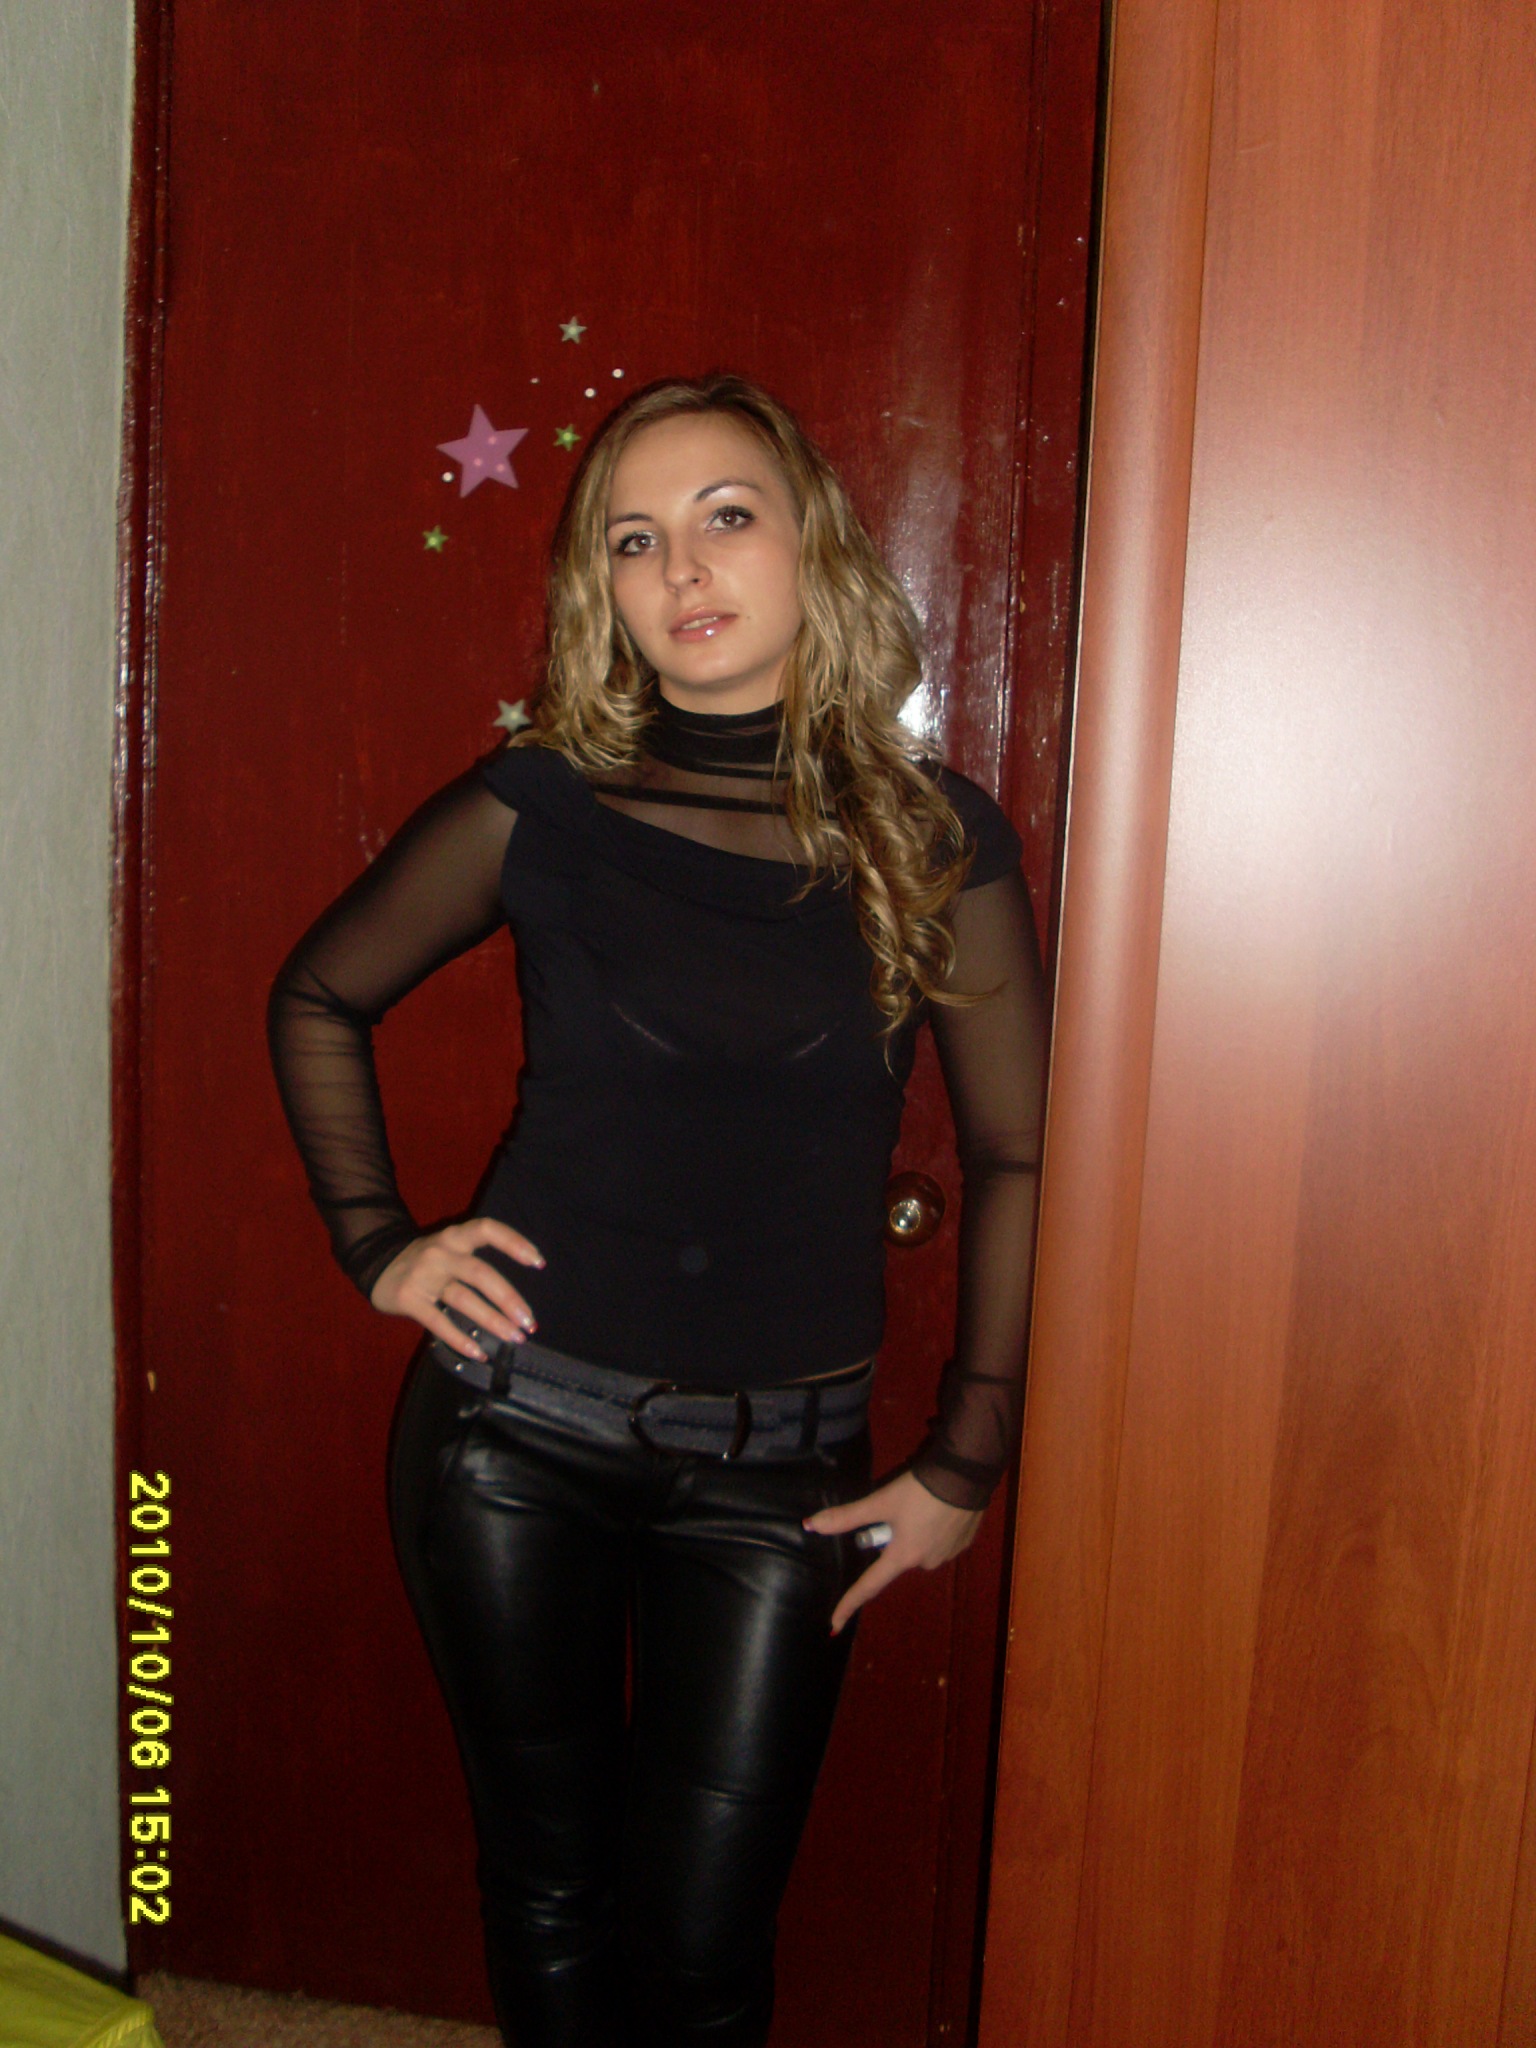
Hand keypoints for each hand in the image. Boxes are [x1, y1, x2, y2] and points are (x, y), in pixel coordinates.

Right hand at [369, 1218, 545, 1359]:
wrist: (376, 1263)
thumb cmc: (427, 1261)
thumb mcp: (449, 1249)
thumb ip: (476, 1264)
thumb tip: (515, 1302)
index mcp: (454, 1236)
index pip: (487, 1230)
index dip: (514, 1242)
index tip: (538, 1263)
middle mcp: (440, 1252)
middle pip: (480, 1273)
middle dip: (509, 1299)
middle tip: (529, 1322)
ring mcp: (423, 1275)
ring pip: (463, 1299)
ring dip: (492, 1321)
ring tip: (514, 1337)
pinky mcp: (409, 1299)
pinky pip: (438, 1322)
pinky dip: (460, 1339)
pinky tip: (478, 1352)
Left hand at [803, 1470, 982, 1635]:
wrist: (967, 1474)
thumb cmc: (920, 1490)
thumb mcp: (880, 1501)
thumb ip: (846, 1517)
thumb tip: (810, 1525)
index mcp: (902, 1556)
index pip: (869, 1586)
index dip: (849, 1604)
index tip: (833, 1626)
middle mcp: (925, 1563)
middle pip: (896, 1557)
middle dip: (892, 1538)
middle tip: (898, 1510)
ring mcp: (947, 1555)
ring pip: (918, 1548)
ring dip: (914, 1533)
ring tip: (921, 1505)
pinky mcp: (964, 1544)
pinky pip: (939, 1542)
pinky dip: (934, 1530)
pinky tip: (939, 1509)